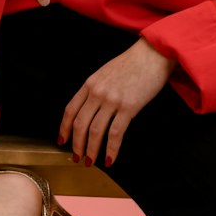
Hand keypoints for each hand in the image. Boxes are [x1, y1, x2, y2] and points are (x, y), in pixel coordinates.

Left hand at [58, 40, 174, 167]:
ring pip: (95, 131)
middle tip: (76, 157)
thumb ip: (96, 89)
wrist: (153, 54)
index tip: (62, 141)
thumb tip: (90, 109)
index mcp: (90, 83)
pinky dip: (111, 149)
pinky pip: (115, 134)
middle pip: (80, 124)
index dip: (64, 128)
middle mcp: (97, 92)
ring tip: (90, 162)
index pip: (70, 110)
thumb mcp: (106, 72)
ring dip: (91, 150)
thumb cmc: (132, 62)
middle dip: (76, 144)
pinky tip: (110, 159)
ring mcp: (112, 100)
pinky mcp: (129, 107)